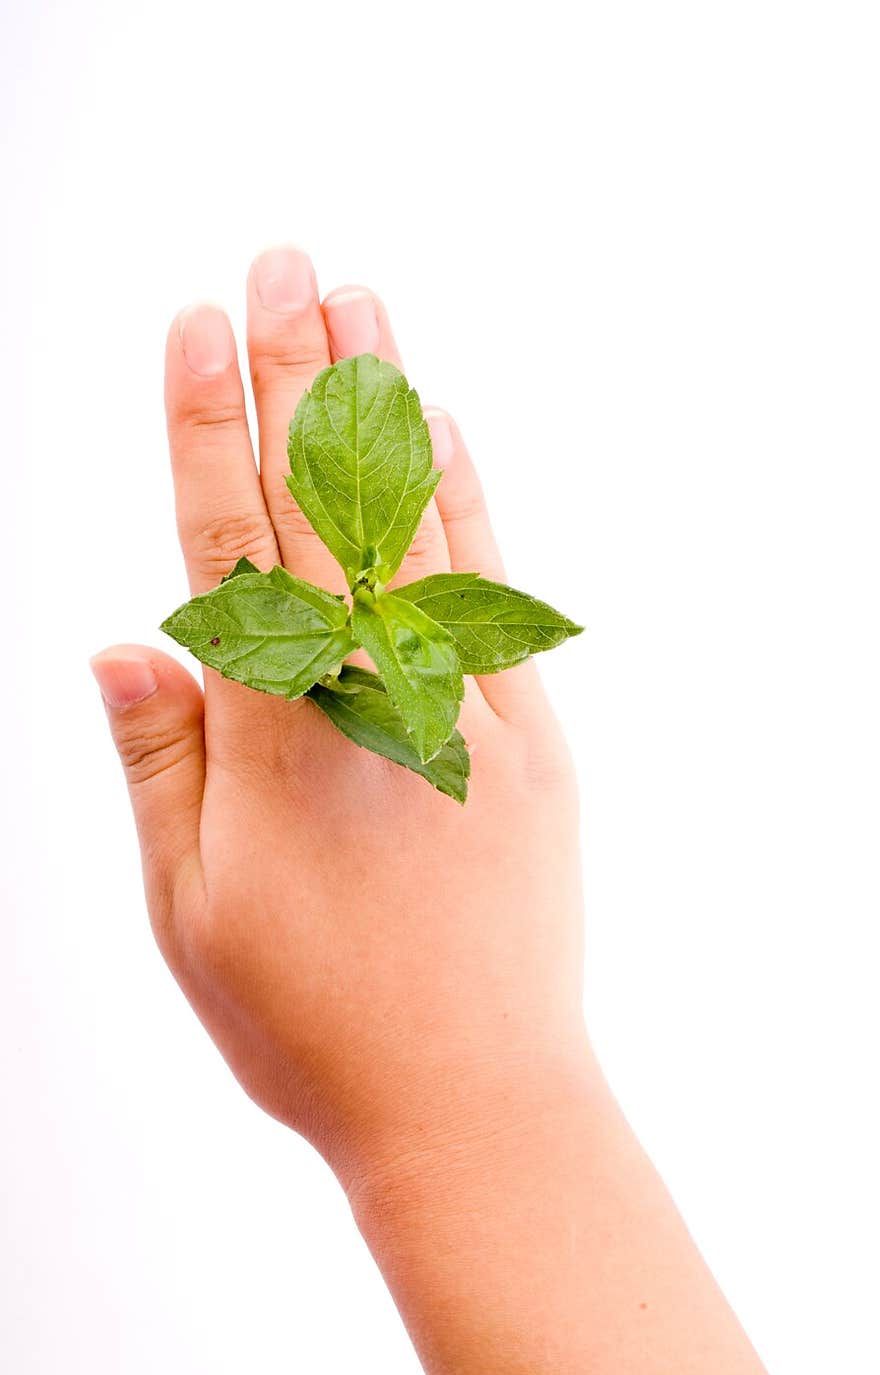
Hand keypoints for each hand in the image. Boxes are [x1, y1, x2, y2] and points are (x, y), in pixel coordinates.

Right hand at [92, 248, 589, 1185]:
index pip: (228, 541)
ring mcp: (459, 708)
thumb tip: (123, 634)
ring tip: (363, 303)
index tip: (199, 320)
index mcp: (272, 731)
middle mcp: (369, 693)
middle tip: (286, 257)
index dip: (209, 423)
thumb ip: (159, 757)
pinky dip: (469, 506)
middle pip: (323, 506)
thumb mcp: (188, 905)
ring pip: (414, 526)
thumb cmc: (310, 1020)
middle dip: (298, 371)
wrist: (470, 1102)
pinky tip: (450, 434)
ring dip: (385, 406)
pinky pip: (491, 598)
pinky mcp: (527, 741)